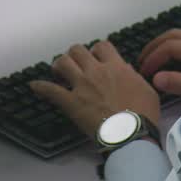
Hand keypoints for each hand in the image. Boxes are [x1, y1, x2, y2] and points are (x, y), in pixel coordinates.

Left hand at [28, 40, 160, 137]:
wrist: (131, 134)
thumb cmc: (142, 115)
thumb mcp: (146, 90)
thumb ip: (133, 76)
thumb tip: (126, 69)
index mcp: (116, 67)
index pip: (102, 46)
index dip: (97, 50)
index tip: (96, 57)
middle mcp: (96, 71)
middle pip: (78, 50)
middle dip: (75, 55)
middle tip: (75, 63)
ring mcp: (82, 86)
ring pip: (63, 62)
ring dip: (59, 65)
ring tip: (58, 71)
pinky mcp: (71, 102)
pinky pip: (51, 90)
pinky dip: (41, 87)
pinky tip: (34, 85)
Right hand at [137, 29, 180, 95]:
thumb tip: (155, 78)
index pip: (170, 46)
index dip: (153, 58)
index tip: (143, 72)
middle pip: (172, 35)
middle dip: (154, 46)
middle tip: (142, 60)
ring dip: (163, 44)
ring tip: (153, 57)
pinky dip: (175, 45)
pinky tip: (174, 58)